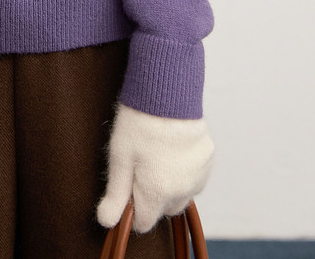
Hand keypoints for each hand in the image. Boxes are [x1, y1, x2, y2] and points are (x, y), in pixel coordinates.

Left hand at [95, 103, 213, 232]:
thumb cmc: (139, 122)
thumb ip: (115, 194)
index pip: (143, 222)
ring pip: (181, 195)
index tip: (126, 186)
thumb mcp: (119, 158)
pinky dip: (184, 172)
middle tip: (140, 167)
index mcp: (158, 192)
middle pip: (164, 210)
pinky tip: (171, 151)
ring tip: (156, 156)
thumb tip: (107, 221)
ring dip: (169, 186)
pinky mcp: (208, 160)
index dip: (131, 208)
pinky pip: (194, 178)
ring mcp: (198, 175)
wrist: (167, 92)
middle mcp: (183, 190)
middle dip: (151, 197)